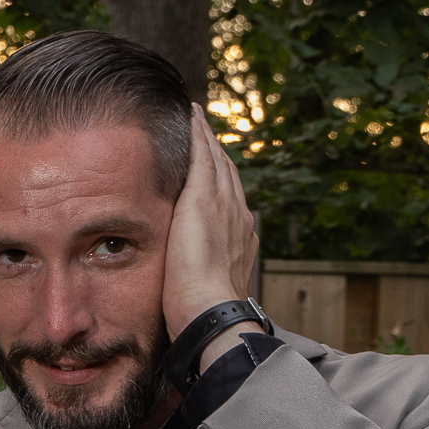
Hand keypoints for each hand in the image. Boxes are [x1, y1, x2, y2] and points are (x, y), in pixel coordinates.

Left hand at [161, 104, 263, 364]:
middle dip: (215, 152)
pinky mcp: (203, 200)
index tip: (211, 166)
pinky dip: (198, 133)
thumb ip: (199, 277)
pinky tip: (190, 114)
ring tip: (196, 116)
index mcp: (239, 237)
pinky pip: (202, 155)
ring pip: (216, 160)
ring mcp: (223, 205)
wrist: (211, 310)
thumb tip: (189, 285)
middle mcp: (237, 215)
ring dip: (206, 136)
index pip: (228, 200)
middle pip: (226, 174)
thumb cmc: (201, 313)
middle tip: (204, 129)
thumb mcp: (203, 290)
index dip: (220, 181)